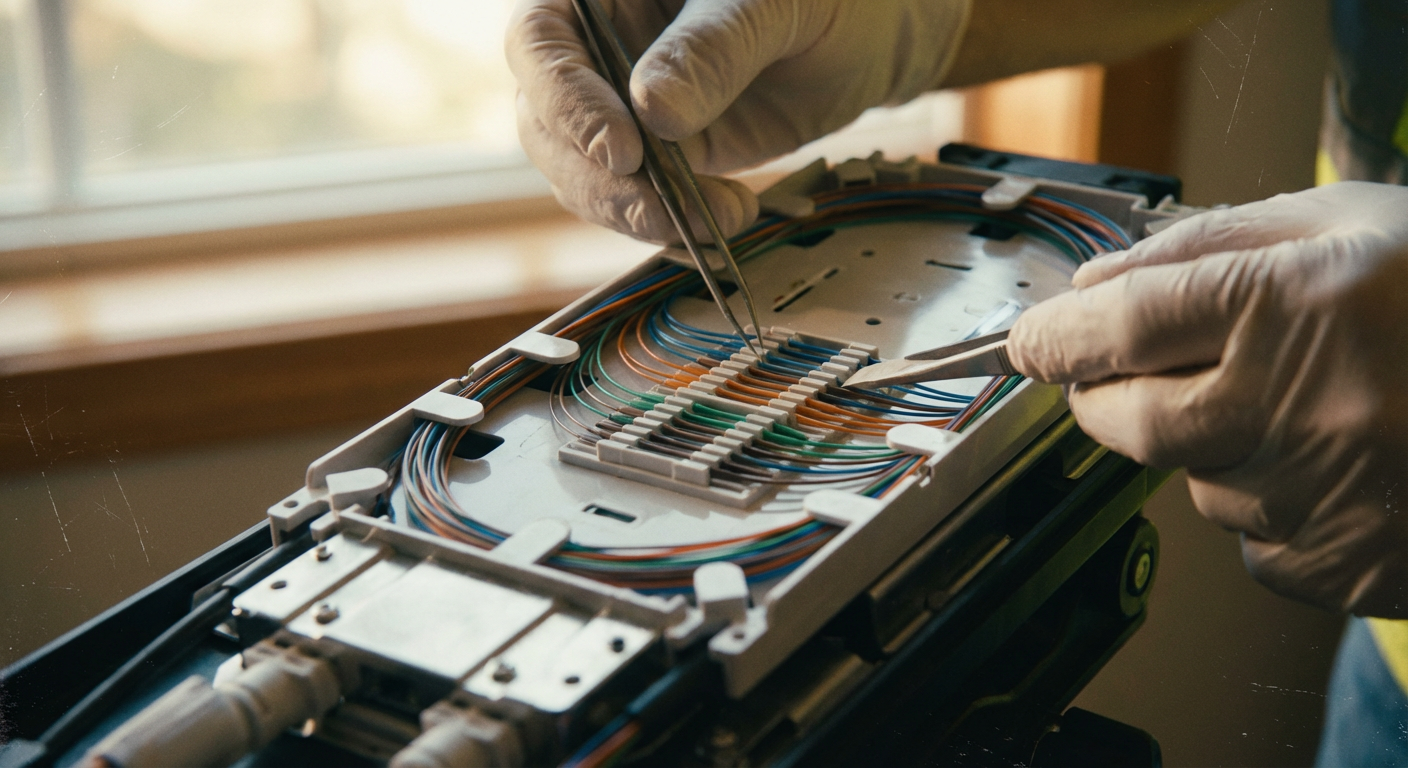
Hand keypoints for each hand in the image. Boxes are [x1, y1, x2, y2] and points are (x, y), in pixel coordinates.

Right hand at [506, 0, 971, 241]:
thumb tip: (653, 112)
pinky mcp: (656, 156)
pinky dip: (668, 225)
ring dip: (636, 214)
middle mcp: (596, 49)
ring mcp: (621, 107)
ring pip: (582, 175)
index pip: (539, 41)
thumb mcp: (772, 2)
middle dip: (600, 181)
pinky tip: (720, 225)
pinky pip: (634, 200)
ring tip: (715, 220)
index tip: (621, 149)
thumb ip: (713, 48)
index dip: (564, 100)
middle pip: (546, 122)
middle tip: (661, 211)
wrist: (868, 33)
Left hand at [1007, 182, 1407, 616]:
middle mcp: (1304, 406)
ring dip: (1210, 446)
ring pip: (1193, 482)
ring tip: (1302, 405)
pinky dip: (1269, 503)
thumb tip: (1102, 278)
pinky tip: (1336, 462)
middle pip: (1123, 421)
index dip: (1055, 335)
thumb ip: (1214, 241)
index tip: (1033, 342)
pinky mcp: (1350, 566)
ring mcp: (1327, 497)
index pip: (1118, 326)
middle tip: (1123, 373)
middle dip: (1102, 396)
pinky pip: (1254, 541)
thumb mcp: (1352, 221)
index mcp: (1299, 304)